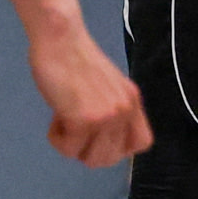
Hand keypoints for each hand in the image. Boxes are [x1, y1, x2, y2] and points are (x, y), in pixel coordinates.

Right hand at [27, 11, 150, 168]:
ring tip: (65, 120)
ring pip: (91, 159)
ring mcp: (107, 116)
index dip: (118, 149)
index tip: (98, 138)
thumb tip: (103, 141)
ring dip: (72, 146)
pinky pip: (69, 150)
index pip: (141, 143)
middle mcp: (125, 110)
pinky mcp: (84, 120)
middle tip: (74, 128)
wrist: (59, 39)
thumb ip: (112, 110)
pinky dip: (57, 138)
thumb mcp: (107, 87)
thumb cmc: (74, 59)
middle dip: (87, 150)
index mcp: (133, 101)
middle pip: (111, 158)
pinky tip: (56, 116)